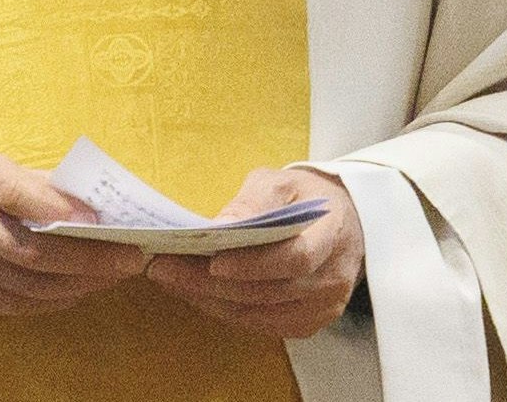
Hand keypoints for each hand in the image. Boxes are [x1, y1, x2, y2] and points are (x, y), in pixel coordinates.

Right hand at [0, 155, 148, 314]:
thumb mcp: (3, 169)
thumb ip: (44, 184)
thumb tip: (97, 203)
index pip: (17, 193)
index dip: (57, 206)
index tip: (96, 216)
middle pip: (33, 251)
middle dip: (88, 258)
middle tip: (130, 258)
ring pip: (32, 284)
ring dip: (81, 282)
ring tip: (115, 274)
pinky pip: (21, 304)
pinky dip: (58, 298)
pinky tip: (84, 288)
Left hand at [144, 168, 366, 338]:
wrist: (342, 224)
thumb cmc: (306, 198)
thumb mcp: (284, 182)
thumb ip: (255, 200)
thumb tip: (220, 226)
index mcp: (333, 234)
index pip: (296, 258)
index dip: (254, 264)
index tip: (213, 260)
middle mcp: (332, 278)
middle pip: (267, 290)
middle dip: (210, 282)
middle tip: (164, 267)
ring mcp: (321, 308)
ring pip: (257, 312)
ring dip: (208, 298)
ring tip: (170, 278)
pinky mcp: (306, 324)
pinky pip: (258, 324)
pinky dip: (223, 309)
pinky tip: (196, 292)